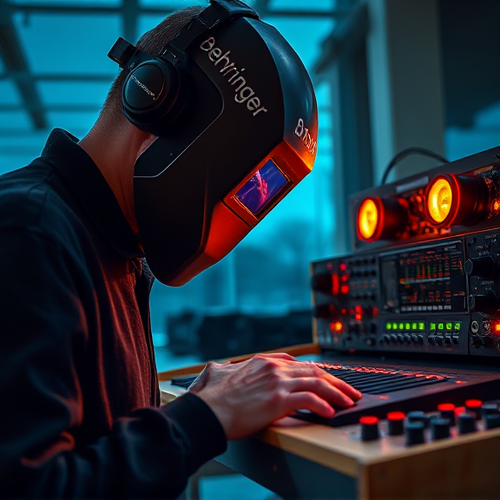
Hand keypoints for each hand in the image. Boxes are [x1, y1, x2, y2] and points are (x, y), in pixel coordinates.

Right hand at [188, 353, 361, 440]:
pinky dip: (323, 405)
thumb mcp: (218, 373)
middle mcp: (273, 368)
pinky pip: (309, 399)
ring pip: (316, 382)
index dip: (317, 371)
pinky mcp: (278, 400)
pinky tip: (330, 412)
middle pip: (313, 370)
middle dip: (335, 381)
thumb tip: (221, 368)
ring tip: (348, 402)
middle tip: (349, 391)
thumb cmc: (211, 397)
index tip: (328, 378)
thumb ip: (228, 368)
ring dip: (336, 393)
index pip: (298, 362)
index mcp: (262, 361)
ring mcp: (277, 382)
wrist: (206, 411)